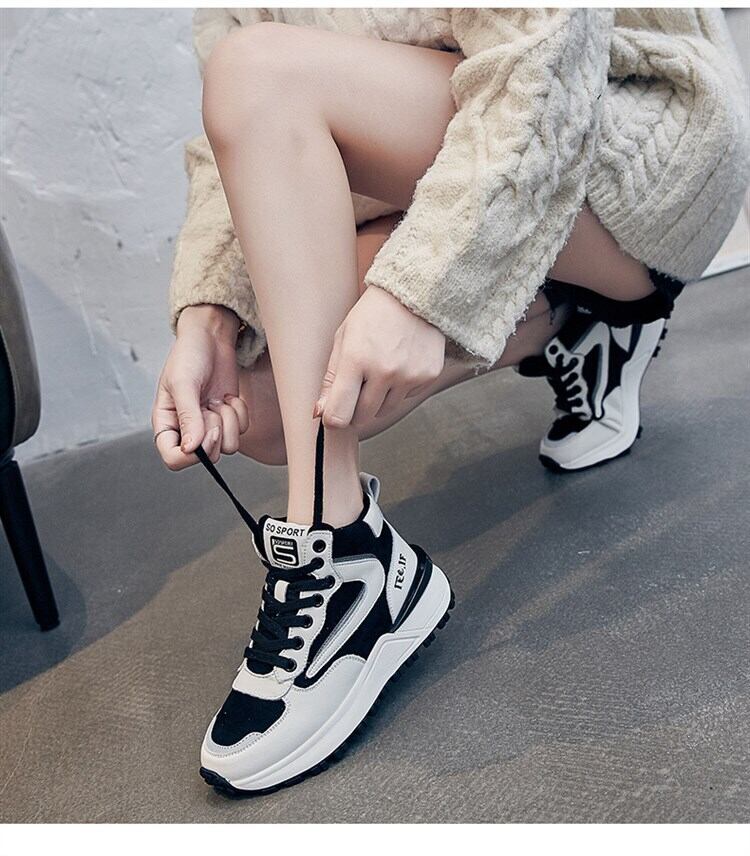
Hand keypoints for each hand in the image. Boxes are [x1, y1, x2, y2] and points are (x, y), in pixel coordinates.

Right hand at [152, 305, 248, 469]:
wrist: (212, 338)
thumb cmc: (189, 356)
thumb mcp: (183, 384)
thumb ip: (188, 417)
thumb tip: (191, 448)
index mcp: (167, 424)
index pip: (174, 459)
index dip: (191, 456)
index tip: (202, 435)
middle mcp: (188, 429)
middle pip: (208, 456)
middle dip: (215, 433)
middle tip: (211, 408)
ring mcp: (210, 425)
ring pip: (228, 447)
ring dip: (229, 421)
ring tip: (219, 400)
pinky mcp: (229, 418)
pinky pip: (242, 430)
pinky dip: (239, 413)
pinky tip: (228, 397)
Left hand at [315, 285, 444, 428]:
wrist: (413, 293)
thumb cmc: (372, 315)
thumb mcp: (343, 339)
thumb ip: (331, 379)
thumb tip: (320, 413)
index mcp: (356, 360)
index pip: (339, 415)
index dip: (333, 419)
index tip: (333, 413)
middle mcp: (384, 371)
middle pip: (362, 417)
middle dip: (355, 409)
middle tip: (358, 386)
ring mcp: (409, 375)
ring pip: (385, 410)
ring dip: (378, 399)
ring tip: (380, 370)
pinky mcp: (429, 376)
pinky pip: (407, 398)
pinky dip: (400, 388)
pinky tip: (400, 363)